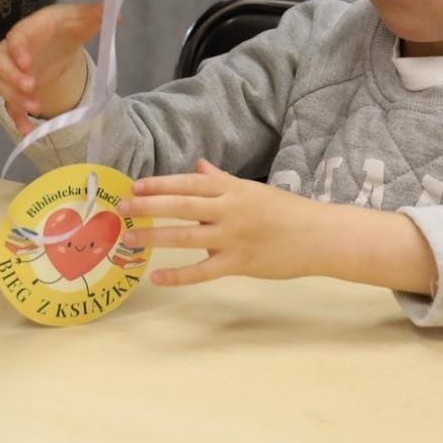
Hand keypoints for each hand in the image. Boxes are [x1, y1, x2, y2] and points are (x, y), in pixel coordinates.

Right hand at [0, 2, 103, 134]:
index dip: (17, 50)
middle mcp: (13, 51)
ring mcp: (12, 72)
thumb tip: (117, 14)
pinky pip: (10, 105)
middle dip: (13, 77)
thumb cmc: (64, 27)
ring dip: (15, 98)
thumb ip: (94, 15)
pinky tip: (28, 132)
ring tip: (37, 108)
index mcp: (27, 30)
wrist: (56, 40)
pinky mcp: (17, 89)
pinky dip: (17, 119)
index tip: (27, 62)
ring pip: (2, 85)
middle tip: (33, 87)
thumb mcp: (79, 19)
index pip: (15, 37)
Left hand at [118, 159, 319, 285]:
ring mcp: (232, 237)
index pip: (188, 184)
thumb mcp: (252, 190)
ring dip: (155, 237)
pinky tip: (157, 277)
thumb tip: (197, 164)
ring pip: (186, 236)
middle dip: (149, 206)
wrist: (320, 236)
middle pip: (181, 206)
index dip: (160, 184)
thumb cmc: (285, 211)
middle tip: (122, 209)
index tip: (135, 186)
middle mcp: (228, 210)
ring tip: (130, 240)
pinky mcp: (238, 263)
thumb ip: (221, 180)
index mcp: (231, 190)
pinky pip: (203, 271)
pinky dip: (179, 275)